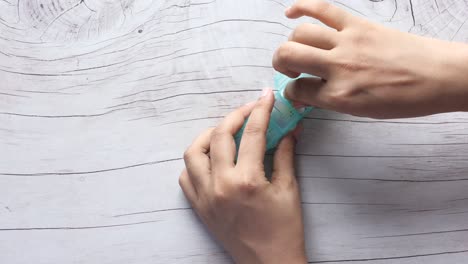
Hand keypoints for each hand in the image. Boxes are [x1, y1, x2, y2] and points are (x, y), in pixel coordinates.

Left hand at [179, 88, 306, 263]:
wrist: (268, 263)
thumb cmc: (284, 229)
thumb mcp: (289, 189)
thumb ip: (285, 154)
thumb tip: (290, 129)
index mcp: (247, 180)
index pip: (252, 133)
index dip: (261, 110)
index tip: (266, 97)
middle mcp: (220, 185)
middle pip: (219, 135)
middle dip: (235, 116)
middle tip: (249, 110)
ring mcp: (205, 196)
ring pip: (193, 153)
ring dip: (207, 136)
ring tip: (224, 131)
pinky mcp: (198, 207)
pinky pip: (186, 177)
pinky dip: (195, 162)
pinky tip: (211, 159)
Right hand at [273, 0, 467, 118]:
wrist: (439, 76)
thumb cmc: (406, 98)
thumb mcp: (362, 111)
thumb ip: (331, 100)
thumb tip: (309, 92)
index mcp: (339, 96)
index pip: (298, 91)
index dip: (293, 92)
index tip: (297, 92)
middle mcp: (338, 68)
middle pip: (289, 55)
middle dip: (280, 63)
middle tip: (289, 69)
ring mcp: (347, 43)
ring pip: (301, 33)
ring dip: (291, 43)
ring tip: (296, 49)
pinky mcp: (358, 24)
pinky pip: (323, 9)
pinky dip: (302, 6)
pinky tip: (291, 12)